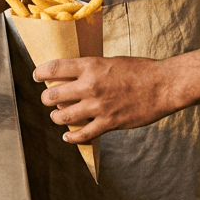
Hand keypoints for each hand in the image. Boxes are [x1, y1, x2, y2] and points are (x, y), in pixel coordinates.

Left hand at [34, 56, 177, 142]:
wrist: (163, 85)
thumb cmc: (140, 70)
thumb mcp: (111, 61)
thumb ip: (91, 68)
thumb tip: (74, 74)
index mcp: (91, 66)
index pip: (55, 68)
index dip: (40, 72)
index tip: (36, 75)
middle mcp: (90, 86)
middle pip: (53, 95)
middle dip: (46, 98)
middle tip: (47, 98)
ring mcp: (98, 106)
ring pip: (63, 116)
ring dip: (56, 117)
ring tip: (57, 116)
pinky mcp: (109, 123)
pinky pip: (83, 134)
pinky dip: (72, 137)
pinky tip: (68, 136)